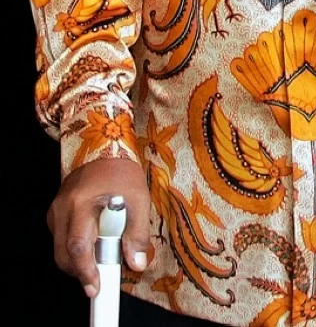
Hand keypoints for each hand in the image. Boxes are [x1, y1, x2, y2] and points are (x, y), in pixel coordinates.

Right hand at [49, 157, 151, 296]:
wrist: (105, 149)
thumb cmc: (123, 172)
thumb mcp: (139, 198)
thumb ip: (138, 231)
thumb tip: (136, 262)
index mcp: (83, 202)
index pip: (79, 246)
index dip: (86, 271)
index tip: (96, 286)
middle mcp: (64, 208)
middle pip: (65, 254)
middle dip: (82, 270)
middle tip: (100, 277)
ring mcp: (56, 210)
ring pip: (60, 249)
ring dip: (79, 260)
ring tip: (100, 255)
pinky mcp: (55, 213)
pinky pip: (61, 239)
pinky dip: (75, 247)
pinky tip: (93, 241)